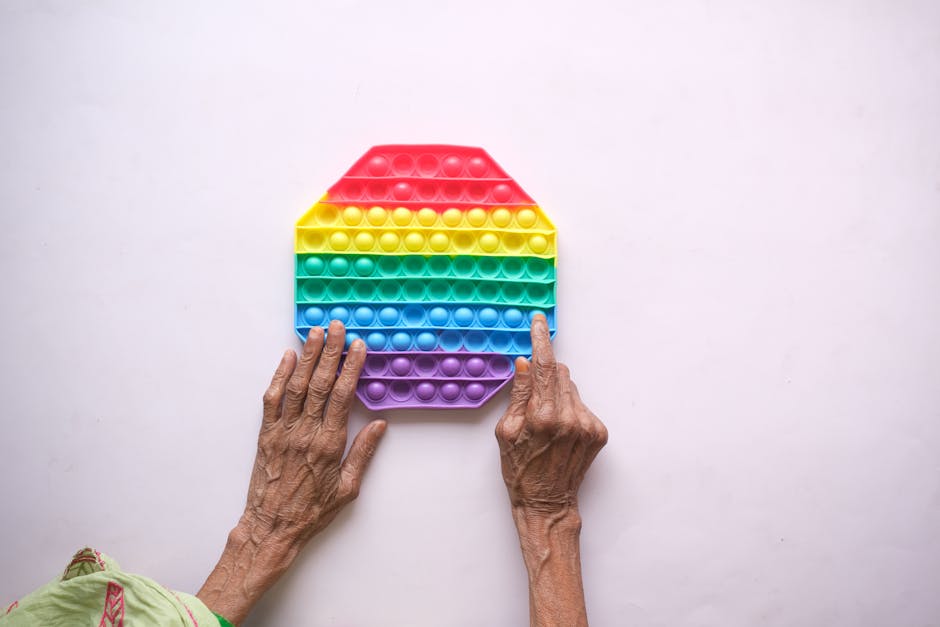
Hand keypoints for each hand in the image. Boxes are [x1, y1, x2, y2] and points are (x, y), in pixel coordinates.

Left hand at [243, 320, 385, 539]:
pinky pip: (272, 399)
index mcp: (329, 444)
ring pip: (296, 385)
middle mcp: (305, 432)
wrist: (272, 527)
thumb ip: (363, 453)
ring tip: (315, 333)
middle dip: (330, 352)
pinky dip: (279, 375)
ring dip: (307, 356)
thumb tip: (379, 424)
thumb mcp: (348, 488)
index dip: (350, 368)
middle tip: (336, 327)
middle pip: (318, 383)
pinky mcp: (266, 434)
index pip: (341, 396)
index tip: (358, 347)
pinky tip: (287, 357)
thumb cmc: (312, 511)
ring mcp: (282, 431)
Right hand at [495, 314, 606, 626]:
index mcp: (543, 417)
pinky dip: (570, 409)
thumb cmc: (520, 470)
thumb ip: (518, 394)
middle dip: (545, 375)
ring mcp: (587, 426)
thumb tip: (525, 364)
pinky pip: (582, 405)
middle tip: (533, 395)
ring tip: (545, 421)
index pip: (544, 366)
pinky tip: (559, 431)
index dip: (541, 340)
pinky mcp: (599, 432)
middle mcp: (569, 418)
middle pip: (559, 373)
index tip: (540, 322)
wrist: (548, 503)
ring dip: (557, 394)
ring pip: (571, 388)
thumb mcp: (505, 432)